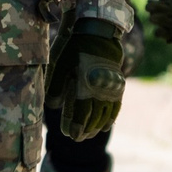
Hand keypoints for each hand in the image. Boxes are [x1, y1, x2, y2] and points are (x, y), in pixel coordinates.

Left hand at [49, 22, 125, 141]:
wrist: (99, 33)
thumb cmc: (75, 48)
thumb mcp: (61, 64)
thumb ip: (57, 86)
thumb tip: (54, 106)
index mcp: (85, 87)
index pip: (81, 113)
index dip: (76, 126)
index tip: (71, 135)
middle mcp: (100, 91)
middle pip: (94, 116)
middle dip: (85, 129)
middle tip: (77, 139)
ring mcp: (111, 88)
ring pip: (106, 113)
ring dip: (97, 125)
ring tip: (90, 134)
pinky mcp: (117, 84)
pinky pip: (116, 105)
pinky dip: (111, 117)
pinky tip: (106, 125)